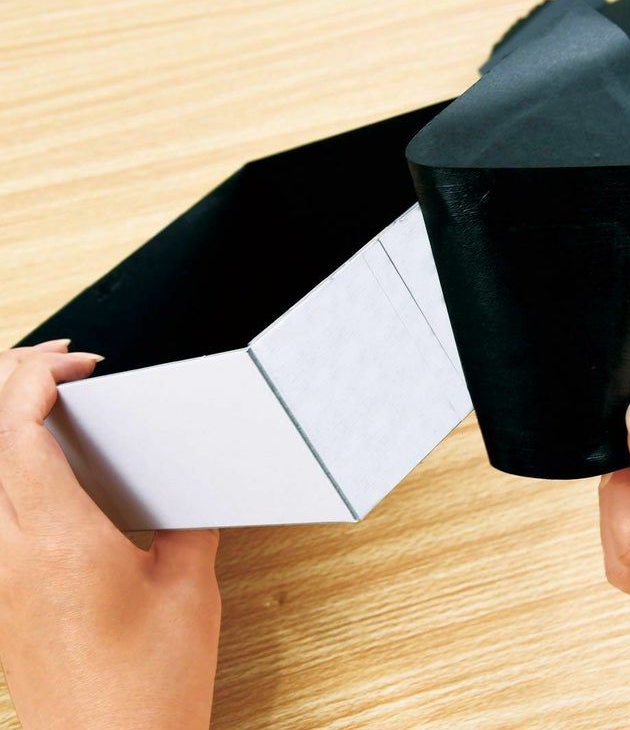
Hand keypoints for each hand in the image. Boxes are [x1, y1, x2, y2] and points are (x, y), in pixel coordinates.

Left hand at [0, 341, 220, 729]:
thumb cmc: (147, 689)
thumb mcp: (189, 588)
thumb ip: (185, 525)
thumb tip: (186, 494)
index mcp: (60, 543)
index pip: (15, 433)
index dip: (35, 379)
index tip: (76, 362)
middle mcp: (12, 555)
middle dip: (13, 380)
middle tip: (62, 362)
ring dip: (9, 422)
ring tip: (53, 398)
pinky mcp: (3, 594)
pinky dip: (13, 462)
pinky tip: (52, 463)